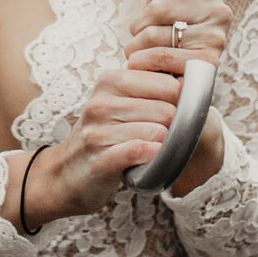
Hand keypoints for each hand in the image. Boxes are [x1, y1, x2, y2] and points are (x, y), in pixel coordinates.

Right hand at [19, 64, 185, 224]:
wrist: (65, 175)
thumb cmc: (104, 137)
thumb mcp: (120, 105)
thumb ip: (150, 91)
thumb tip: (191, 84)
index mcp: (110, 81)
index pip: (167, 83)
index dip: (180, 102)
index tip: (176, 114)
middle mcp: (101, 102)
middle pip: (166, 109)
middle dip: (173, 128)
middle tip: (165, 139)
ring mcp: (97, 131)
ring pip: (157, 131)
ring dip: (164, 147)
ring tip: (155, 151)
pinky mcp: (100, 159)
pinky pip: (141, 151)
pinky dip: (153, 158)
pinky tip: (150, 161)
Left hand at [123, 0, 231, 78]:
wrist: (179, 77)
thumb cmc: (169, 28)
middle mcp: (221, 11)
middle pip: (158, 6)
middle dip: (139, 23)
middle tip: (144, 34)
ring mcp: (216, 40)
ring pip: (153, 34)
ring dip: (136, 47)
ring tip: (144, 52)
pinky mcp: (205, 67)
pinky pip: (157, 58)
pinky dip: (141, 63)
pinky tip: (147, 67)